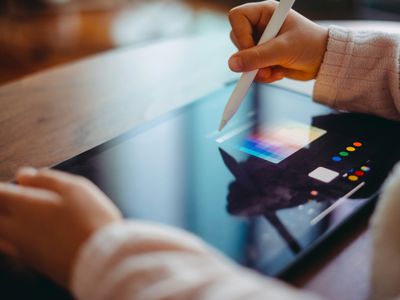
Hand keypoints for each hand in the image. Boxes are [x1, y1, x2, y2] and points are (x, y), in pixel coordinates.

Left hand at [0, 168, 121, 287]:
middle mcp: (17, 229)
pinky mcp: (35, 263)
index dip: (2, 188)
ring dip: (5, 223)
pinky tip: (33, 233)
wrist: (101, 259)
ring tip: (18, 215)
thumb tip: (24, 175)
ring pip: (0, 235)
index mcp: (24, 207)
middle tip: (13, 199)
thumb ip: (47, 179)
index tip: (15, 184)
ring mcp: (24, 249)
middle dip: (2, 205)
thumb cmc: (90, 221)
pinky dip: (15, 238)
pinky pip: (13, 248)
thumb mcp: (75, 188)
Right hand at [228, 1, 328, 82]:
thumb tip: (232, 64)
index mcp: (266, 12)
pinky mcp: (263, 57)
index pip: (237, 17)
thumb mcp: (283, 50)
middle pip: (237, 39)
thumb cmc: (310, 46)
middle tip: (264, 68)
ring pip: (242, 58)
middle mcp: (260, 25)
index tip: (252, 50)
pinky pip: (251, 69)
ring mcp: (261, 42)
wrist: (324, 61)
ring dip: (257, 70)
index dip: (240, 35)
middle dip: (250, 58)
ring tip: (275, 71)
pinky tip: (278, 72)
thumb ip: (257, 57)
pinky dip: (263, 75)